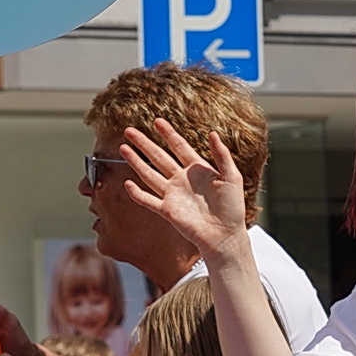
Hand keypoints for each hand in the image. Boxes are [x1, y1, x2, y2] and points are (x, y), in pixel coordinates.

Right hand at [116, 119, 251, 258]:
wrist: (225, 235)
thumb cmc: (232, 208)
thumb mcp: (232, 176)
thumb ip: (222, 155)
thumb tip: (213, 133)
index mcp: (198, 170)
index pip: (179, 147)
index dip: (168, 133)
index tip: (157, 121)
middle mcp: (182, 180)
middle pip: (159, 157)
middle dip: (144, 144)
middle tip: (129, 131)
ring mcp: (173, 195)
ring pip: (149, 174)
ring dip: (136, 162)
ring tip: (123, 149)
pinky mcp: (168, 211)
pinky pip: (148, 201)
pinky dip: (137, 194)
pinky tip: (127, 183)